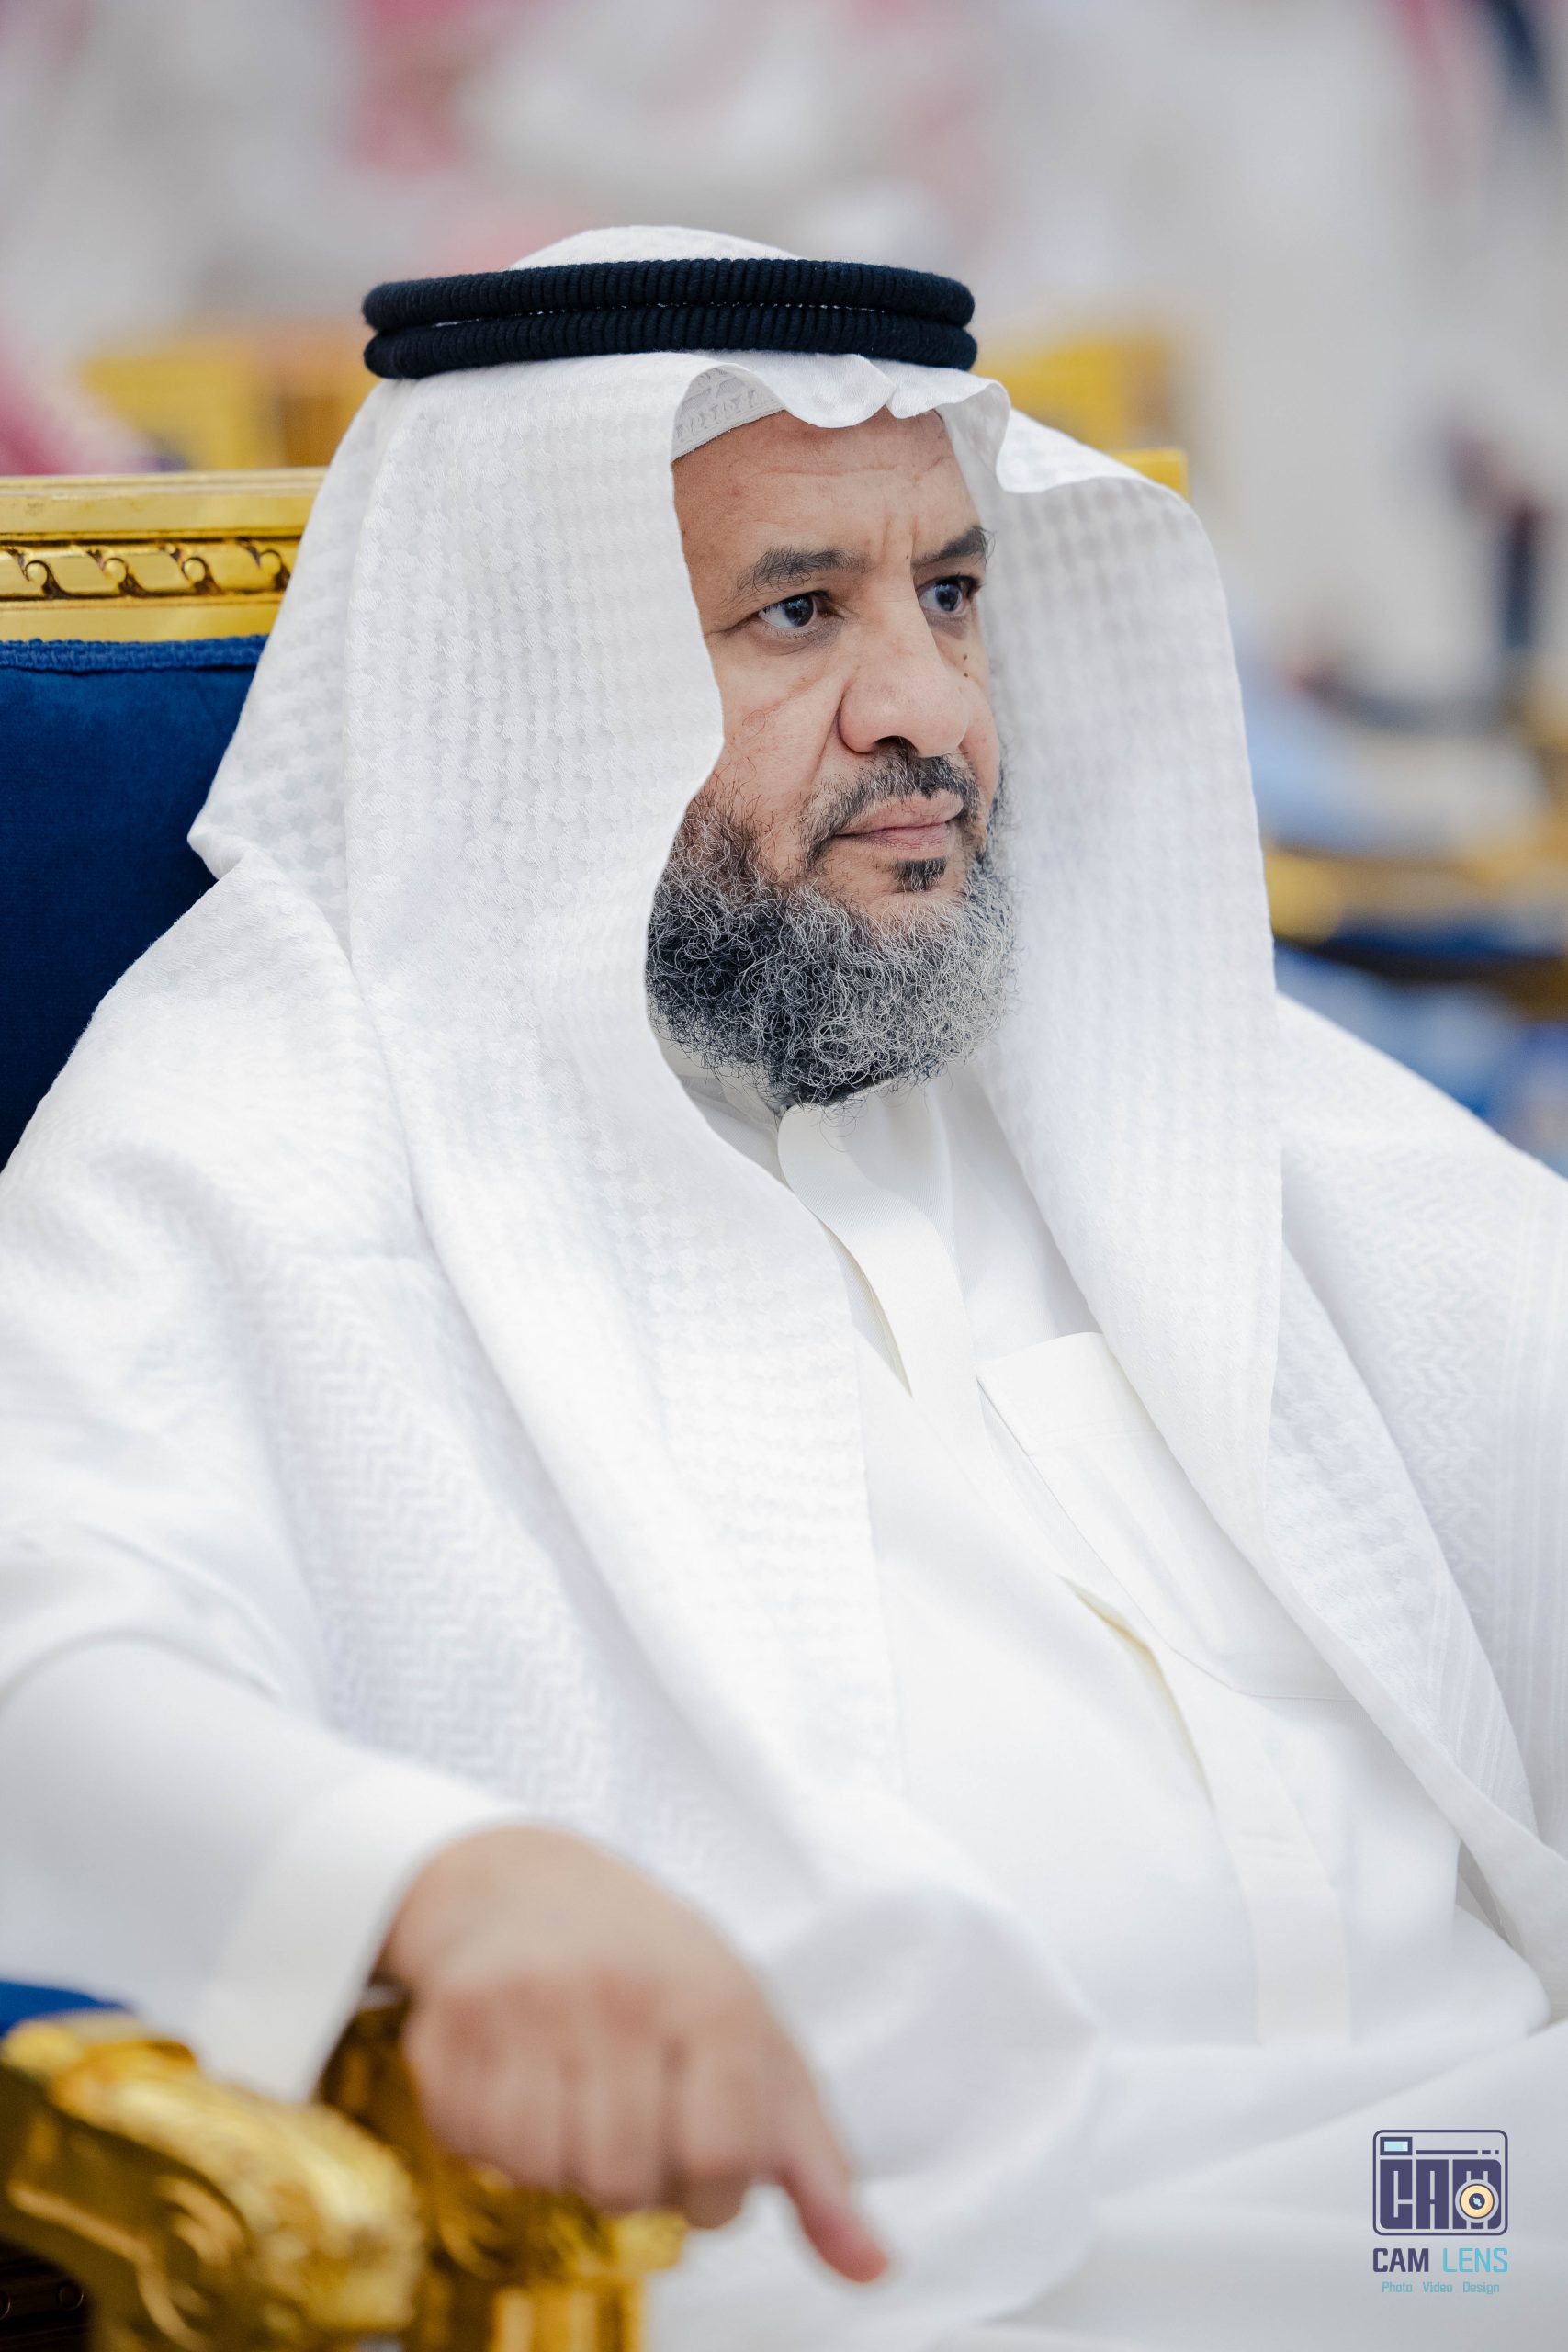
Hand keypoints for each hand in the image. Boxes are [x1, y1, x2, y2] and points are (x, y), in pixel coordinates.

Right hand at [378, 1824, 887, 2283]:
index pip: (725, 2158)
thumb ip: (813, 2164)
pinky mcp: (452, 2014)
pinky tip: (516, 2079)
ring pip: (539, 2171)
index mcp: (714, 1998)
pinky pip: (467, 2141)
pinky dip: (490, 2136)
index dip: (716, 2189)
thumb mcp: (753, 2043)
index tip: (704, 2153)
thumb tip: (871, 2268)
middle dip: (631, 2179)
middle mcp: (624, 1992)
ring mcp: (532, 1999)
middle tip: (628, 2118)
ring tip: (573, 2097)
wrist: (528, 1883)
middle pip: (623, 2181)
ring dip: (557, 2161)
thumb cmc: (657, 1974)